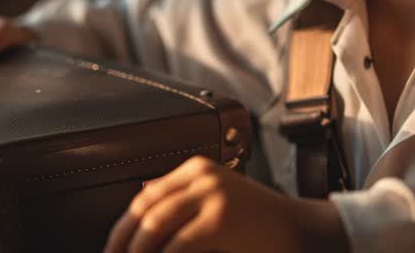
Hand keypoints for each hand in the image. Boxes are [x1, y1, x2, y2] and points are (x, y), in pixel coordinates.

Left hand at [103, 156, 347, 252]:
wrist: (302, 231)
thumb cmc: (261, 223)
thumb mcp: (217, 200)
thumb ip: (182, 200)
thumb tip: (139, 202)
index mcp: (197, 169)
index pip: (146, 197)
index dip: (123, 227)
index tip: (112, 249)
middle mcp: (201, 176)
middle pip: (145, 209)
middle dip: (123, 240)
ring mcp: (210, 195)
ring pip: (155, 225)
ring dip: (137, 250)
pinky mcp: (218, 220)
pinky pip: (176, 245)